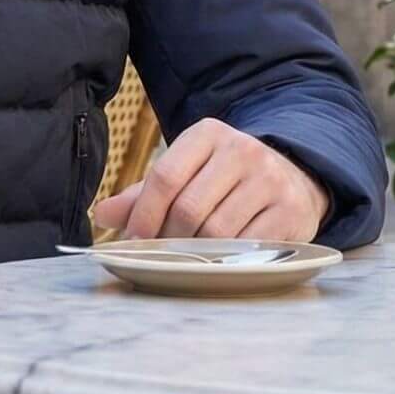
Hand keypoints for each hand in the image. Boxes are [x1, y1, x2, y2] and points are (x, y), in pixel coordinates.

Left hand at [92, 118, 330, 241]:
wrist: (293, 176)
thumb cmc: (225, 179)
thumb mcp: (188, 172)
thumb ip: (145, 193)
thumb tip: (101, 215)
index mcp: (207, 133)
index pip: (164, 176)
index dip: (144, 215)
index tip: (133, 240)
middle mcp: (241, 149)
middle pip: (189, 209)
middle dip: (169, 239)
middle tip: (162, 254)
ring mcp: (269, 179)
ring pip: (218, 231)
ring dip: (197, 253)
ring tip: (190, 257)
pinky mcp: (290, 210)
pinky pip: (249, 246)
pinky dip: (229, 259)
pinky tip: (222, 260)